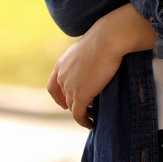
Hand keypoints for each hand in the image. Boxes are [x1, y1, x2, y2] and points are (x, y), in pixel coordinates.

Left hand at [47, 5, 156, 127]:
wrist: (109, 39)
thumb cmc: (106, 37)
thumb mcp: (91, 46)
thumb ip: (90, 55)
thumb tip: (101, 55)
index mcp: (62, 64)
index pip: (53, 85)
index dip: (58, 96)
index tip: (65, 102)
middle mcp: (62, 76)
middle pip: (63, 97)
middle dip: (71, 105)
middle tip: (83, 110)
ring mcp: (69, 87)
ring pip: (72, 106)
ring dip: (81, 113)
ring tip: (92, 117)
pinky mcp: (80, 96)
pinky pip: (79, 114)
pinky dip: (84, 121)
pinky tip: (92, 124)